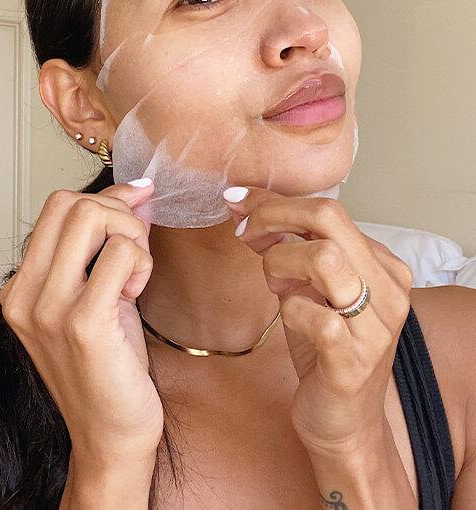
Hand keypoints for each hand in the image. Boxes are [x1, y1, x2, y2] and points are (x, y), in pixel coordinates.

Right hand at [0, 180, 161, 470]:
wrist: (110, 436)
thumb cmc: (108, 369)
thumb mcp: (97, 298)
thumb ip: (105, 247)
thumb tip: (134, 192)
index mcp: (20, 288)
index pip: (55, 206)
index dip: (105, 199)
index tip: (136, 208)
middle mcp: (25, 295)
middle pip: (70, 204)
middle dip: (118, 213)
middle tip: (137, 248)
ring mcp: (50, 309)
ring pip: (93, 219)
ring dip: (131, 236)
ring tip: (135, 274)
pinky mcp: (84, 324)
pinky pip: (122, 255)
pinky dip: (141, 264)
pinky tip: (137, 294)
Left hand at [224, 187, 414, 455]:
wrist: (344, 422)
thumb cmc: (324, 348)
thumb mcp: (306, 287)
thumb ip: (286, 245)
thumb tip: (242, 203)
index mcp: (382, 265)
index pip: (329, 208)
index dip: (275, 202)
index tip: (238, 206)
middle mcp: (388, 290)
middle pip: (329, 218)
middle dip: (272, 217)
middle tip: (246, 235)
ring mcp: (374, 327)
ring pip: (323, 259)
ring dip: (280, 262)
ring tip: (275, 283)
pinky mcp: (352, 363)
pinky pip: (315, 316)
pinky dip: (290, 310)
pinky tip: (289, 319)